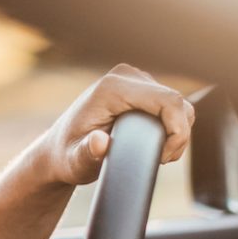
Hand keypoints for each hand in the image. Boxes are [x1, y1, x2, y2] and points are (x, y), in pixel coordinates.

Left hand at [31, 64, 195, 187]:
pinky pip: (170, 104)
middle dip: (178, 135)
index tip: (163, 157)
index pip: (168, 101)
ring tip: (159, 153)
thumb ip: (86, 154)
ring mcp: (134, 79)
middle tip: (161, 159)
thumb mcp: (75, 161)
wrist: (59, 148)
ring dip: (177, 131)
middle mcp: (125, 77)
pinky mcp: (140, 87)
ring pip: (177, 103)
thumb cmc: (67, 156)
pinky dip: (172, 125)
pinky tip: (157, 142)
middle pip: (177, 102)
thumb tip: (100, 142)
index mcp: (112, 88)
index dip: (177, 131)